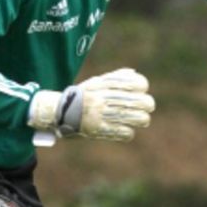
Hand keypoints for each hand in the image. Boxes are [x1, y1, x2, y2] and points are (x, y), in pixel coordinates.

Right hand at [28, 68, 155, 141]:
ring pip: (138, 118)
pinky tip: (125, 129)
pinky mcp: (101, 130)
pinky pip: (126, 133)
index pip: (137, 83)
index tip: (140, 91)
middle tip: (145, 108)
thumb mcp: (96, 82)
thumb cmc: (82, 96)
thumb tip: (134, 74)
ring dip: (141, 119)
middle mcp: (106, 98)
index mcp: (106, 84)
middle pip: (142, 102)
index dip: (142, 87)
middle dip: (147, 105)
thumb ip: (115, 77)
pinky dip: (128, 132)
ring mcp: (104, 114)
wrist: (60, 112)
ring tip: (140, 119)